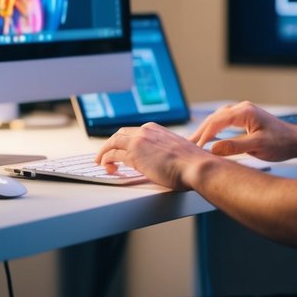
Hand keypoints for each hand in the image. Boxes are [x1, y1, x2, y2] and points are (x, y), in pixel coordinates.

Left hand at [94, 122, 211, 190]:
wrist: (196, 166)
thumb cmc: (192, 163)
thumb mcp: (176, 151)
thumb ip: (166, 152)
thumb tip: (163, 161)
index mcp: (156, 129)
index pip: (133, 132)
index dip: (123, 141)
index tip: (119, 148)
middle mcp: (145, 132)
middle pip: (119, 134)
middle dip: (110, 144)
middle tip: (104, 154)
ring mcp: (139, 141)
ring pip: (113, 143)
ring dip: (104, 152)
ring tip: (100, 162)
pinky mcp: (134, 154)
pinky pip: (113, 155)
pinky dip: (106, 160)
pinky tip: (106, 167)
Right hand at [188, 101, 296, 162]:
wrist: (296, 141)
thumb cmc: (281, 143)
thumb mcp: (258, 146)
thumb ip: (235, 146)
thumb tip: (213, 149)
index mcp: (244, 111)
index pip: (217, 121)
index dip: (204, 134)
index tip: (195, 148)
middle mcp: (242, 108)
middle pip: (215, 118)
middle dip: (200, 131)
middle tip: (188, 144)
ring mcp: (243, 112)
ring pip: (218, 119)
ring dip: (205, 130)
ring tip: (194, 142)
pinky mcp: (244, 119)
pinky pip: (224, 122)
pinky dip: (213, 129)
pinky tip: (207, 137)